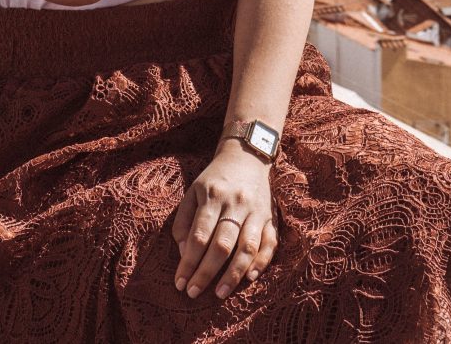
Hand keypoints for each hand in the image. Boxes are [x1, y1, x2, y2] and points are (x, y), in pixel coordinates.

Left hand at [171, 144, 278, 300]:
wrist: (246, 157)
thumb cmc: (214, 180)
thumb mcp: (192, 193)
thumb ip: (184, 223)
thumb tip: (185, 254)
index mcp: (212, 196)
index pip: (199, 236)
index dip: (188, 263)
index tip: (180, 283)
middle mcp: (236, 204)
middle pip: (222, 244)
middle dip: (206, 273)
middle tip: (194, 293)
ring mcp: (256, 211)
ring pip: (247, 247)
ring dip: (234, 274)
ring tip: (220, 293)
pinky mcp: (271, 217)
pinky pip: (270, 243)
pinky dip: (261, 262)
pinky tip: (250, 278)